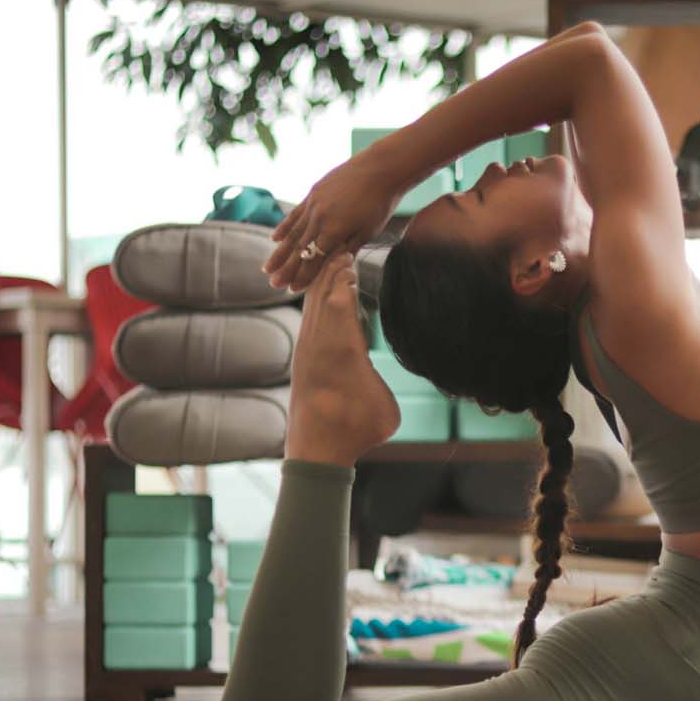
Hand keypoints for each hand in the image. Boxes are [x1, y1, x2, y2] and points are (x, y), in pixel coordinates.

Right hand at [265, 150, 408, 292]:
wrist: (379, 169)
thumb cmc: (379, 204)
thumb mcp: (368, 232)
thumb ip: (348, 249)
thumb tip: (335, 267)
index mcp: (334, 232)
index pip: (314, 260)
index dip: (303, 276)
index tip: (293, 289)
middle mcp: (319, 219)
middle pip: (299, 249)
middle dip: (286, 269)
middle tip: (273, 285)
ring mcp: (313, 205)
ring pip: (292, 233)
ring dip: (279, 252)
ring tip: (267, 268)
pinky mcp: (313, 193)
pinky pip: (295, 214)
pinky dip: (284, 227)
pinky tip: (275, 238)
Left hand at [285, 253, 400, 464]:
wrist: (318, 451)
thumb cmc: (359, 430)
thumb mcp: (387, 407)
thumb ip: (384, 379)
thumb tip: (396, 368)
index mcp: (343, 352)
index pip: (340, 303)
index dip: (345, 279)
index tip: (352, 258)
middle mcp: (320, 347)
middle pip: (322, 297)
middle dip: (331, 272)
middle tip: (342, 249)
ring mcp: (307, 352)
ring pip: (311, 308)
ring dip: (321, 285)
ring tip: (331, 264)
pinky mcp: (302, 360)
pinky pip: (307, 321)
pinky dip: (314, 303)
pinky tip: (319, 295)